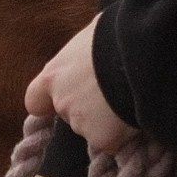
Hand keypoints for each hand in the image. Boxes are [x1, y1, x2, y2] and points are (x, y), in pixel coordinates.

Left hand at [27, 18, 132, 156]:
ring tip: (130, 100)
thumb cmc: (118, 34)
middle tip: (114, 95)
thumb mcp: (93, 34)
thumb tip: (95, 46)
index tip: (61, 102)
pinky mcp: (103, 139)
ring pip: (94, 130)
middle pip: (71, 115)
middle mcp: (62, 101)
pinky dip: (126, 135)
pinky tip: (137, 113)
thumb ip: (84, 52)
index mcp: (54, 75)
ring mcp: (81, 123)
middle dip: (89, 110)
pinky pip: (116, 142)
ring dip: (108, 122)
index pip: (35, 100)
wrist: (141, 53)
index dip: (48, 102)